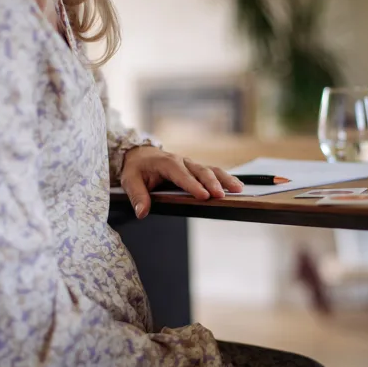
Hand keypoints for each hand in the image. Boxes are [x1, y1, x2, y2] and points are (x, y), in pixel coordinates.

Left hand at [120, 147, 243, 218]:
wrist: (140, 154)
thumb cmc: (136, 168)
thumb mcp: (130, 181)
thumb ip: (137, 196)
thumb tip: (142, 212)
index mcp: (166, 163)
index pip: (181, 175)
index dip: (193, 185)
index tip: (203, 196)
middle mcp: (181, 161)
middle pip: (200, 171)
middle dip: (212, 183)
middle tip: (221, 196)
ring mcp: (190, 164)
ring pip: (210, 170)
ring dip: (224, 179)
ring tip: (238, 189)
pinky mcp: (195, 169)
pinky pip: (212, 172)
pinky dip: (225, 178)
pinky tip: (237, 186)